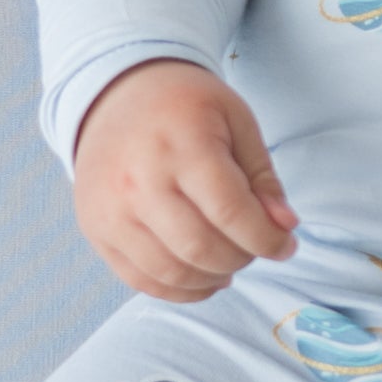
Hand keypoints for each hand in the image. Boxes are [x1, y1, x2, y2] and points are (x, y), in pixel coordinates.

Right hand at [73, 60, 298, 300]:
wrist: (114, 92)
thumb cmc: (185, 106)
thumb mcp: (236, 121)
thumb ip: (263, 177)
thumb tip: (284, 227)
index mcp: (182, 146)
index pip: (232, 213)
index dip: (268, 239)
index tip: (285, 244)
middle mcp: (139, 181)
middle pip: (202, 249)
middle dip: (242, 258)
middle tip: (255, 247)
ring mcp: (112, 210)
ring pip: (172, 272)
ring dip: (213, 278)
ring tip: (230, 261)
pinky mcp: (96, 229)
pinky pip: (141, 279)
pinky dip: (180, 289)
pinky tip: (202, 276)